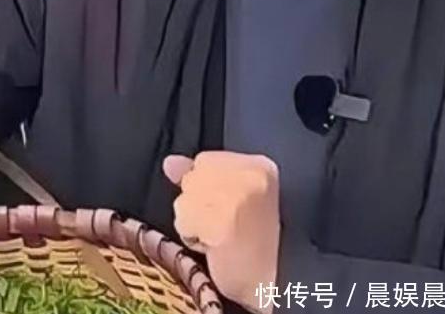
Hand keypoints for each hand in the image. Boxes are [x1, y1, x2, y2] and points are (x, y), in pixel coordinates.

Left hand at [164, 151, 279, 313]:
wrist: (275, 285)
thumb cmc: (255, 248)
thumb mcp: (232, 200)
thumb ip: (200, 175)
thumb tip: (169, 162)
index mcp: (262, 167)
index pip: (205, 161)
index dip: (204, 190)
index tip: (221, 210)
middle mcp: (251, 174)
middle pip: (191, 179)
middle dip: (199, 206)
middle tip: (227, 228)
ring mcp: (237, 196)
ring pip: (184, 200)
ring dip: (194, 224)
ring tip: (223, 240)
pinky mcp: (223, 222)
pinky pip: (185, 222)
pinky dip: (193, 239)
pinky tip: (217, 250)